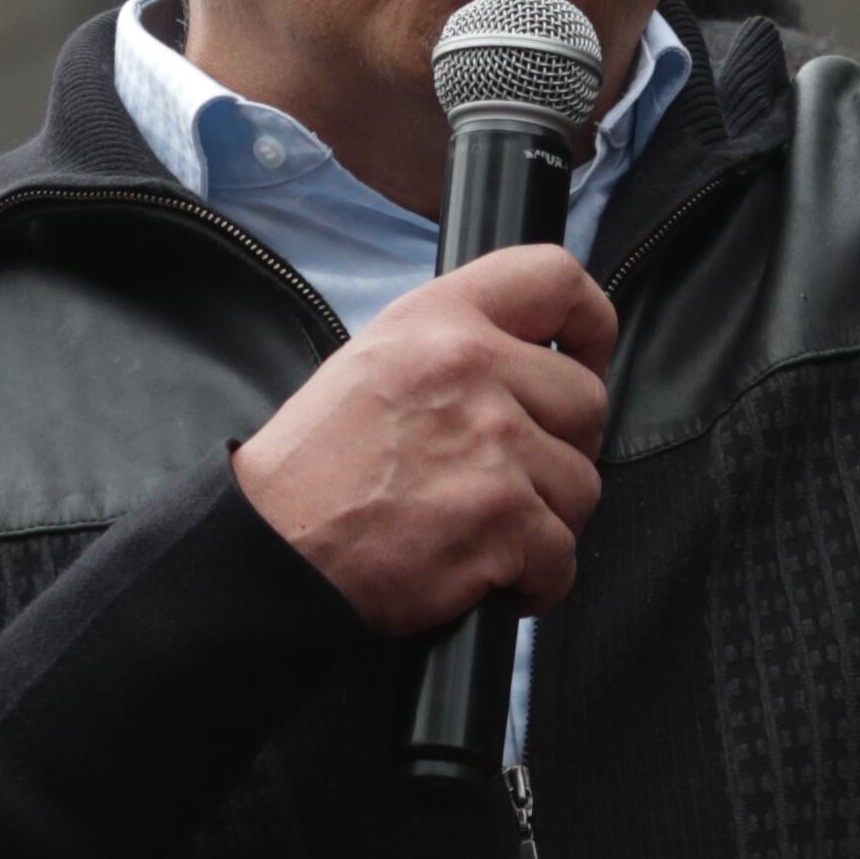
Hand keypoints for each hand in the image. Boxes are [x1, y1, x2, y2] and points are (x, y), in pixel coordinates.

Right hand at [232, 243, 616, 634]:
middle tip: (512, 476)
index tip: (583, 359)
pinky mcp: (500, 519)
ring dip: (546, 520)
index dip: (590, 324)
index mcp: (439, 321)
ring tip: (484, 528)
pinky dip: (537, 579)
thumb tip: (534, 362)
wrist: (270, 552)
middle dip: (562, 449)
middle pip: (587, 401)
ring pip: (581, 484)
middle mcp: (470, 369)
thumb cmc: (315, 471)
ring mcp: (491, 445)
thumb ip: (457, 346)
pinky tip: (491, 574)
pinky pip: (562, 555)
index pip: (556, 279)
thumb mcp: (376, 362)